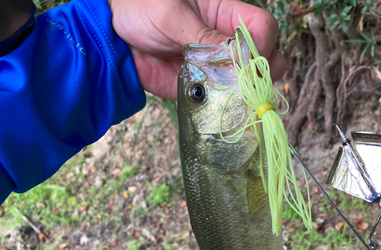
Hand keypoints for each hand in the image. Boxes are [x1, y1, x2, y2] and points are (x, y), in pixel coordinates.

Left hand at [108, 0, 286, 99]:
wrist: (114, 40)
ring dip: (247, 93)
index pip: (262, 28)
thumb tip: (235, 55)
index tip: (247, 59)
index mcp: (225, 15)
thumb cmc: (141, 10)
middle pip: (266, 57)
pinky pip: (225, 101)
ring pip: (249, 83)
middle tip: (245, 82)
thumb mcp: (172, 15)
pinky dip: (228, 108)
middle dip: (262, 72)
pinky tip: (220, 107)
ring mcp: (218, 68)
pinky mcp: (205, 90)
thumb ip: (204, 35)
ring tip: (234, 96)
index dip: (262, 44)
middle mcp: (227, 42)